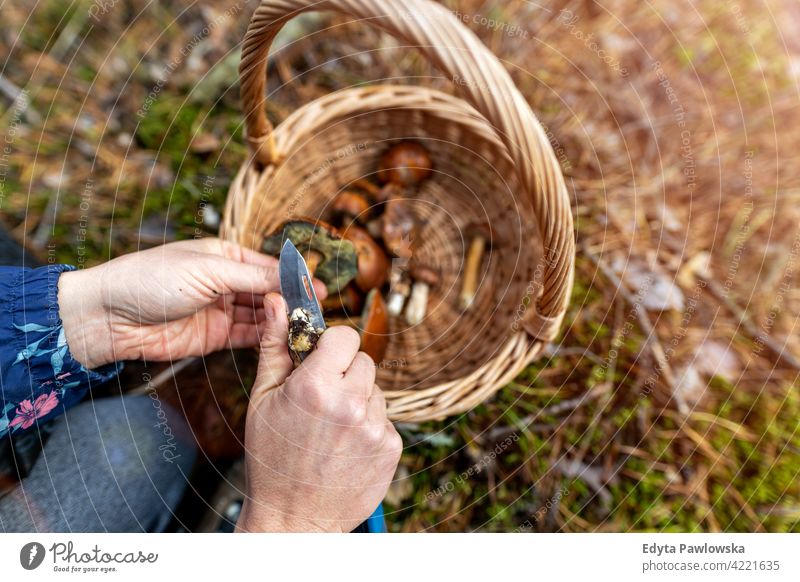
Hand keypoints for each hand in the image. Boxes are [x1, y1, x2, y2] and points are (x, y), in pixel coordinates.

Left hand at [58, 238, 324, 367]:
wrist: (109, 317)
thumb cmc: (151, 280)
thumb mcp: (206, 271)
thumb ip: (252, 277)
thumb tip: (291, 277)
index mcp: (224, 255)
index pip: (268, 265)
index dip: (293, 276)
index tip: (318, 288)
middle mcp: (226, 281)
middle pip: (269, 291)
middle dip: (293, 300)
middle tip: (320, 311)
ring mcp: (221, 309)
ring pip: (263, 315)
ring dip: (284, 320)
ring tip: (308, 327)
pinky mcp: (215, 336)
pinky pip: (249, 336)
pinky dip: (268, 337)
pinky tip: (287, 339)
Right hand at [235, 293, 401, 531]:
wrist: (294, 520)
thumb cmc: (272, 459)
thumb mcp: (263, 399)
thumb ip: (275, 345)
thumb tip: (277, 302)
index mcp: (316, 386)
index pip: (345, 336)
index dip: (332, 346)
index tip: (322, 360)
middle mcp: (351, 404)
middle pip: (363, 360)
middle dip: (344, 373)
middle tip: (323, 400)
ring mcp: (375, 427)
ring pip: (375, 390)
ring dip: (359, 400)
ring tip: (332, 429)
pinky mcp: (392, 447)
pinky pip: (385, 419)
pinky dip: (370, 427)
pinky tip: (346, 446)